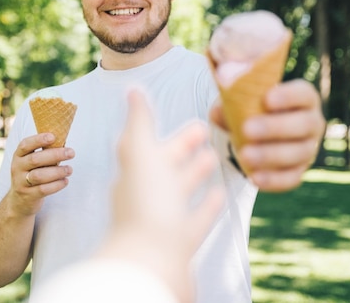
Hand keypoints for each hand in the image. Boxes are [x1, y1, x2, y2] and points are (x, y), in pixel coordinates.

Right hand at [8, 132, 74, 215]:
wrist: (19, 201)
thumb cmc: (32, 175)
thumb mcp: (32, 163)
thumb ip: (45, 152)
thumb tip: (64, 141)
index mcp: (19, 156)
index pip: (25, 145)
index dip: (38, 139)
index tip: (53, 137)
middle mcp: (17, 168)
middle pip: (35, 159)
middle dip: (55, 155)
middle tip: (71, 153)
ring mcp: (21, 182)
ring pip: (39, 175)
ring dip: (58, 171)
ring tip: (69, 169)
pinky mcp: (28, 195)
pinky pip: (43, 189)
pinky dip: (57, 185)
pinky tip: (65, 181)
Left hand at [99, 89, 222, 302]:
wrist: (148, 261)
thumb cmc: (144, 204)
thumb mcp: (141, 152)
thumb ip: (139, 121)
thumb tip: (131, 87)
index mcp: (135, 172)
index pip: (153, 145)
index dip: (174, 134)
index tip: (196, 122)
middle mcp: (145, 195)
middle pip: (166, 165)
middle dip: (183, 148)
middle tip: (205, 131)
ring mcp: (162, 219)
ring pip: (179, 191)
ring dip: (194, 174)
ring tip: (212, 158)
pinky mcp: (179, 241)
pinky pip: (194, 219)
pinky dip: (206, 206)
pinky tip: (219, 195)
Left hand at [210, 79, 324, 191]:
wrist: (250, 132)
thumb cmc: (249, 106)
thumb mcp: (240, 97)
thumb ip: (233, 93)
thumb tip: (222, 88)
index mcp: (303, 98)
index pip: (303, 94)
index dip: (288, 96)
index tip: (267, 99)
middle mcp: (312, 122)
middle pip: (303, 125)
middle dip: (275, 127)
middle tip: (247, 129)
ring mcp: (308, 148)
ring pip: (298, 153)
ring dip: (271, 155)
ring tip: (245, 155)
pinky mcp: (298, 170)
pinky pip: (291, 178)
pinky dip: (274, 180)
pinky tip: (254, 177)